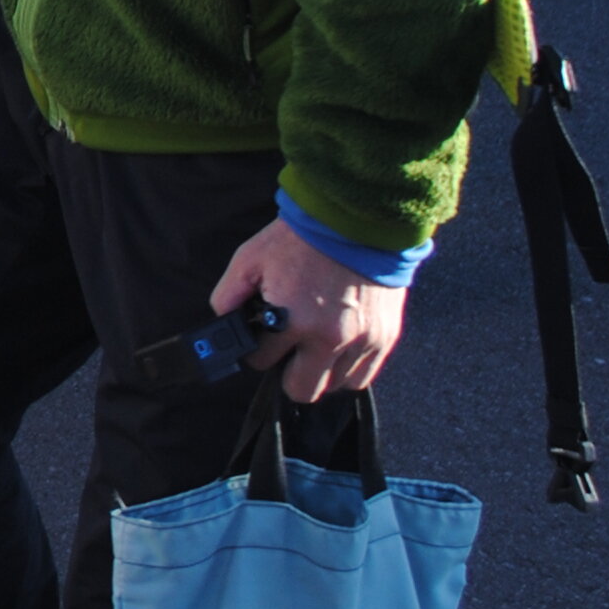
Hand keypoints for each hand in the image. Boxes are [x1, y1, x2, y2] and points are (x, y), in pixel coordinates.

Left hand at [211, 217, 408, 402]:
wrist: (357, 219)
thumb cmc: (303, 238)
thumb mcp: (250, 258)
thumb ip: (229, 294)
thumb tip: (222, 319)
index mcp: (292, 320)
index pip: (260, 362)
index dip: (256, 349)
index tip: (262, 337)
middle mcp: (330, 339)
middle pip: (300, 389)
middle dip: (287, 372)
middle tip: (287, 349)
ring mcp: (362, 342)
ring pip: (335, 387)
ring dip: (320, 371)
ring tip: (315, 343)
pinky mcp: (386, 338)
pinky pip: (364, 377)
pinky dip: (348, 368)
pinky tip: (338, 346)